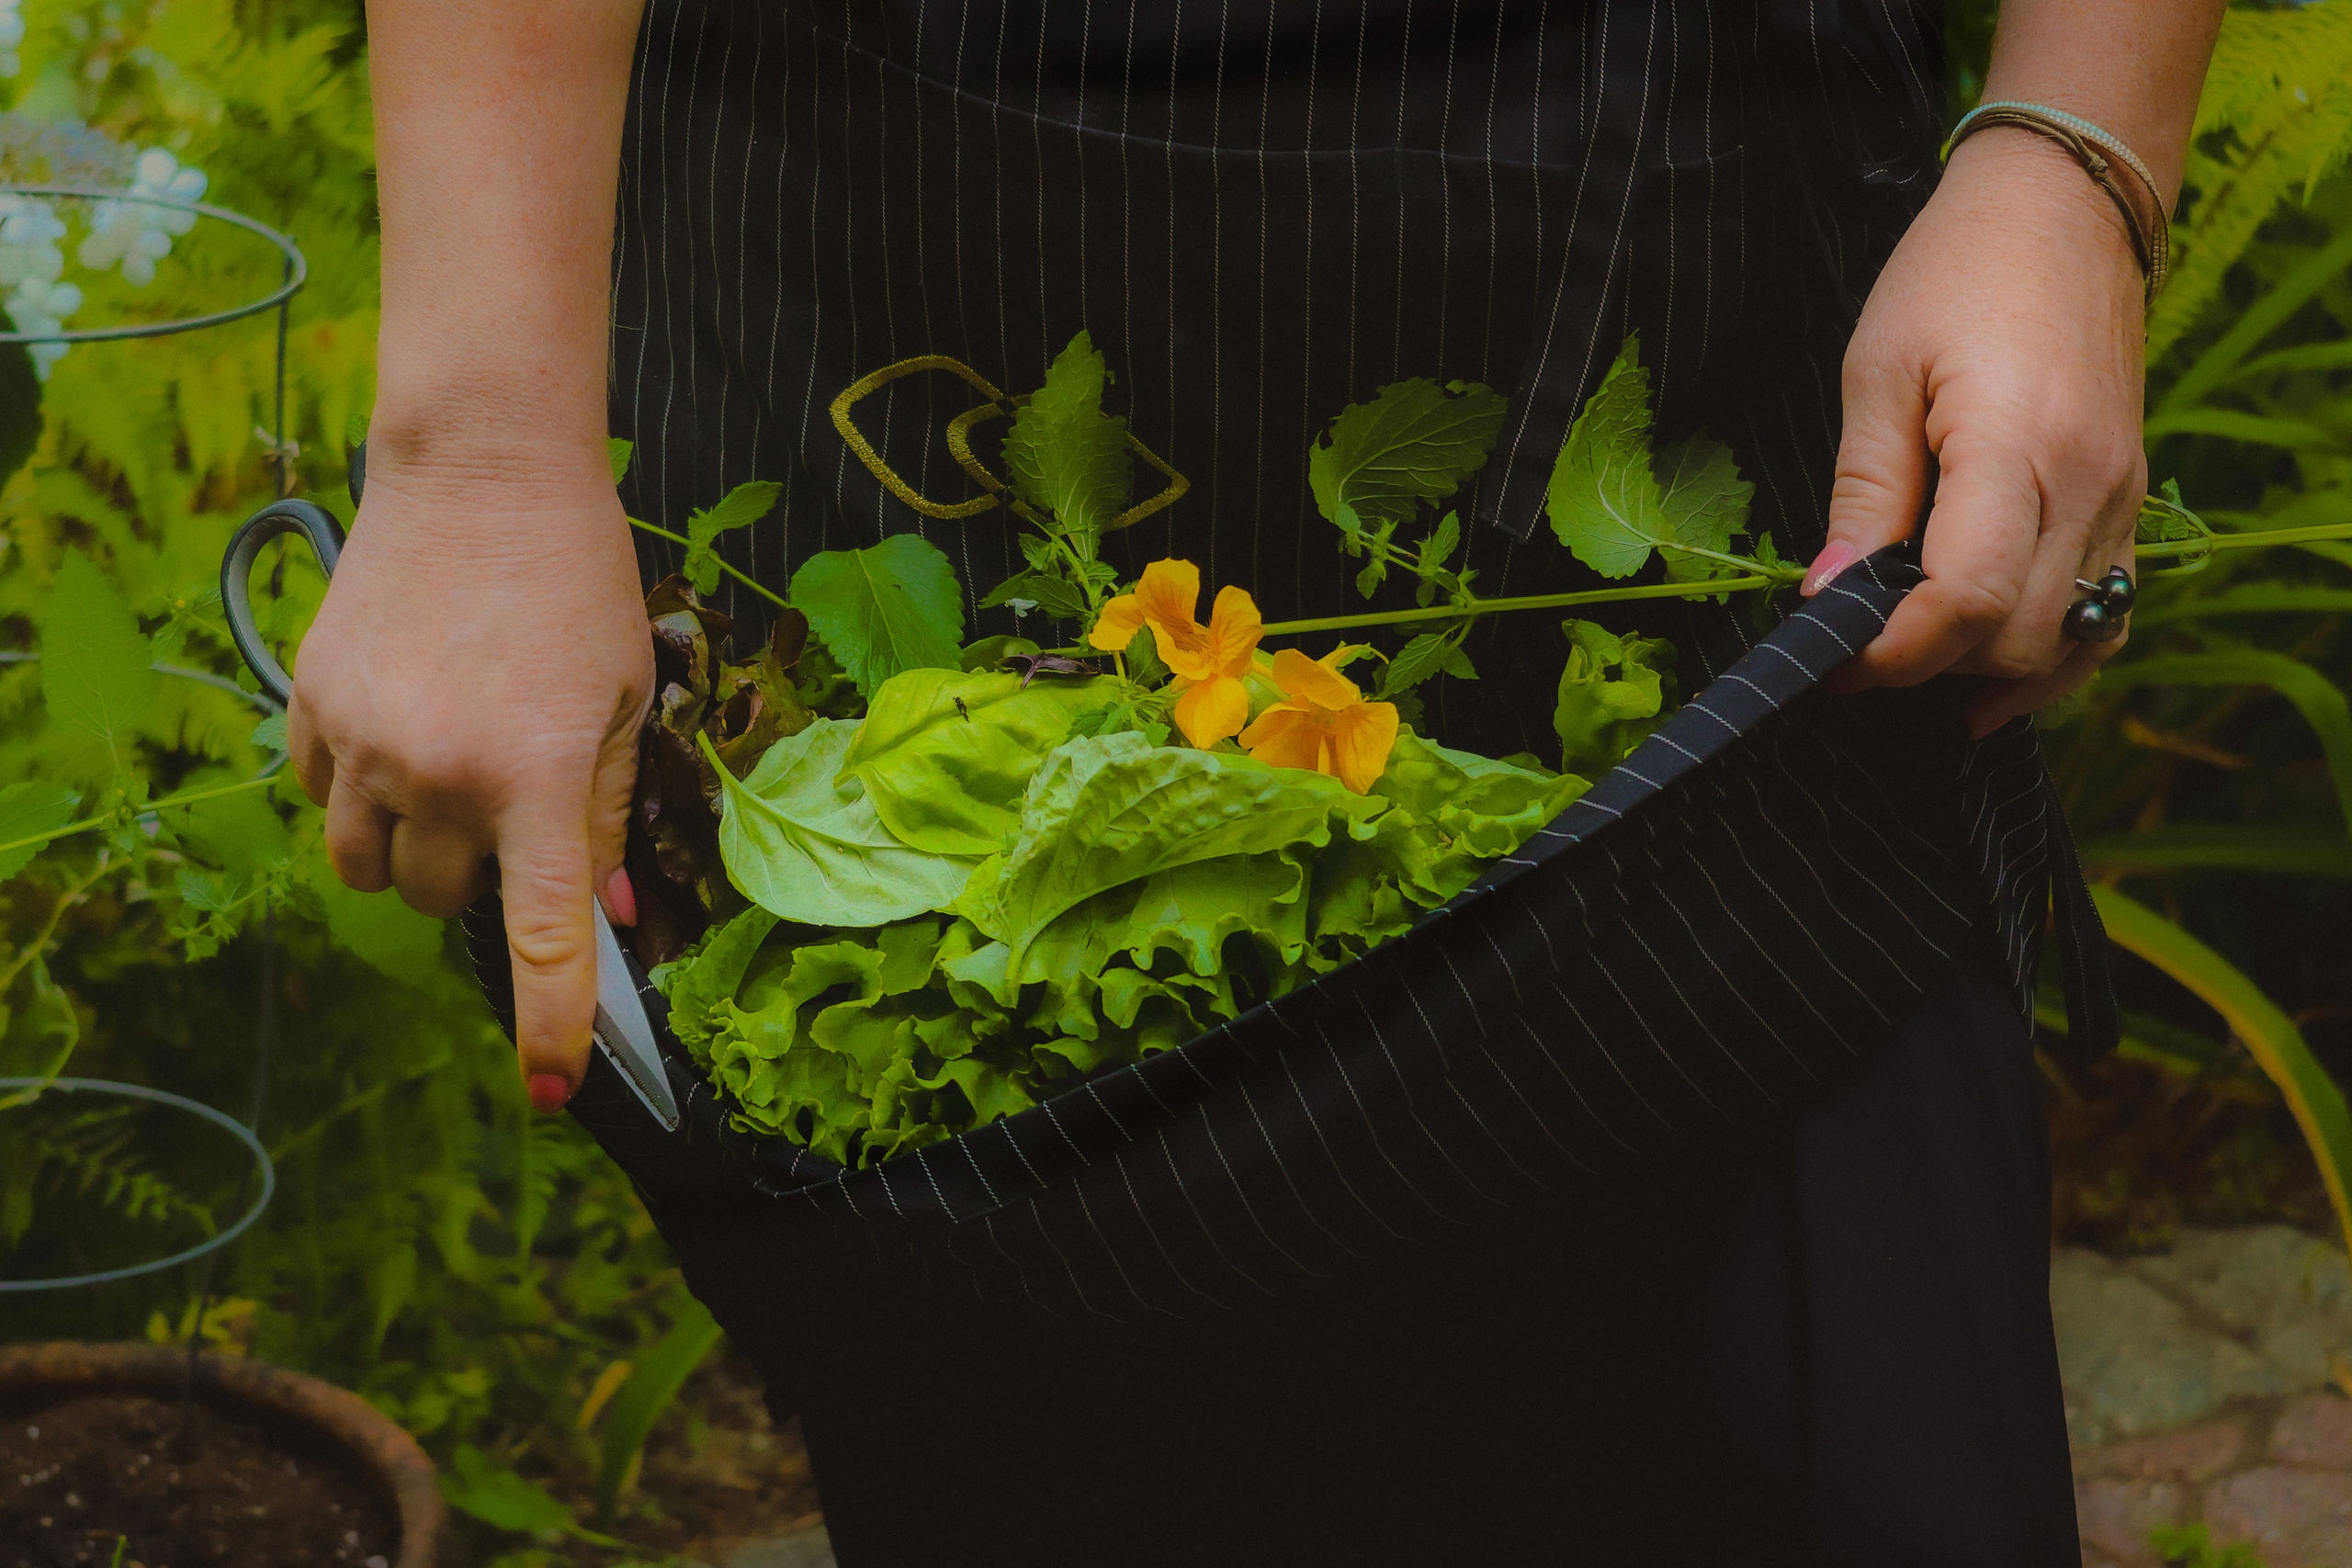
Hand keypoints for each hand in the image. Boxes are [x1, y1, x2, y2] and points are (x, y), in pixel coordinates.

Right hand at [287, 448, 651, 1108]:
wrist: (481, 470)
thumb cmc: (578, 581)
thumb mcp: (628, 698)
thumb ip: (611, 811)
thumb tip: (609, 914)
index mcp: (539, 776)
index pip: (541, 935)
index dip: (552, 1024)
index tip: (552, 1088)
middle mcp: (442, 773)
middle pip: (443, 899)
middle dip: (481, 879)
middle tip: (512, 806)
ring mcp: (364, 741)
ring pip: (368, 867)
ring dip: (409, 853)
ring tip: (449, 781)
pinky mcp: (313, 704)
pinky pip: (320, 799)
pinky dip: (356, 795)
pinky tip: (398, 738)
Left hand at [1805, 129, 2147, 735]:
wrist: (2065, 205)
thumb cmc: (1956, 273)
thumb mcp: (1878, 371)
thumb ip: (1864, 492)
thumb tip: (1829, 595)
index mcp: (2017, 446)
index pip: (1969, 599)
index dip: (1895, 651)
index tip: (1833, 657)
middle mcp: (2087, 484)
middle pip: (2019, 637)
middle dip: (1930, 666)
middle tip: (1857, 649)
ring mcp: (2121, 498)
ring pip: (2070, 641)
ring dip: (1988, 670)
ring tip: (1915, 662)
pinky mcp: (2129, 500)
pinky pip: (2108, 613)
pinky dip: (2052, 654)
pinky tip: (1990, 670)